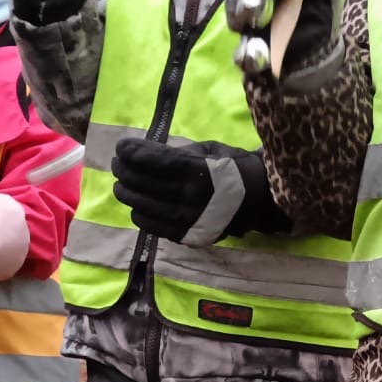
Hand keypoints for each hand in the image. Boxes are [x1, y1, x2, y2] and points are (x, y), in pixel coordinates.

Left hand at [112, 138, 288, 245]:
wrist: (263, 200)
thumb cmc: (235, 167)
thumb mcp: (210, 150)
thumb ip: (179, 153)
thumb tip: (147, 153)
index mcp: (196, 171)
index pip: (152, 160)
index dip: (132, 152)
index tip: (121, 146)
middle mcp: (190, 197)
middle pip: (143, 183)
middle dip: (124, 170)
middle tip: (117, 163)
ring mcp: (188, 219)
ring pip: (143, 206)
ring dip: (127, 193)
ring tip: (121, 185)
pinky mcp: (189, 236)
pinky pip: (154, 227)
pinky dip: (140, 216)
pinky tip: (136, 207)